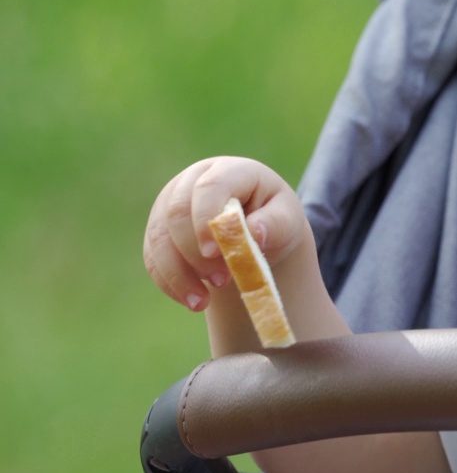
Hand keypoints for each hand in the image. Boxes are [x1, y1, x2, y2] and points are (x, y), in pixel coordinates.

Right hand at [142, 156, 308, 311]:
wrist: (257, 229)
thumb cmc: (274, 218)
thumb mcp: (287, 219)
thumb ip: (275, 223)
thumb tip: (254, 233)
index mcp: (228, 171)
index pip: (209, 187)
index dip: (206, 218)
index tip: (216, 252)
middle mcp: (192, 182)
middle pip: (177, 212)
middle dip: (194, 251)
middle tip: (221, 280)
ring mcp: (169, 205)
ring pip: (159, 238)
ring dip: (178, 273)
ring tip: (203, 301)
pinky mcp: (159, 231)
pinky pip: (153, 258)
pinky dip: (170, 282)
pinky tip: (192, 301)